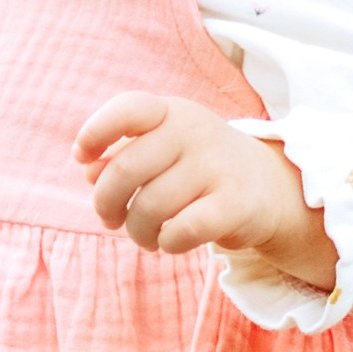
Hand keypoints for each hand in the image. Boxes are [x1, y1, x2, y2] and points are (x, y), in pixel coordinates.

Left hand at [74, 92, 338, 294]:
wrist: (269, 189)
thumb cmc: (198, 170)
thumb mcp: (162, 152)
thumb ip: (122, 156)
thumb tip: (89, 172)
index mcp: (172, 113)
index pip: (127, 109)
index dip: (95, 133)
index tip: (83, 159)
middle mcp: (195, 131)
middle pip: (125, 170)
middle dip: (106, 204)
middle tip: (111, 220)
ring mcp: (217, 165)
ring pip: (149, 207)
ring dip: (137, 231)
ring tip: (145, 236)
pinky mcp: (234, 204)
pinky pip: (181, 230)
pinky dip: (167, 242)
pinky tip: (171, 241)